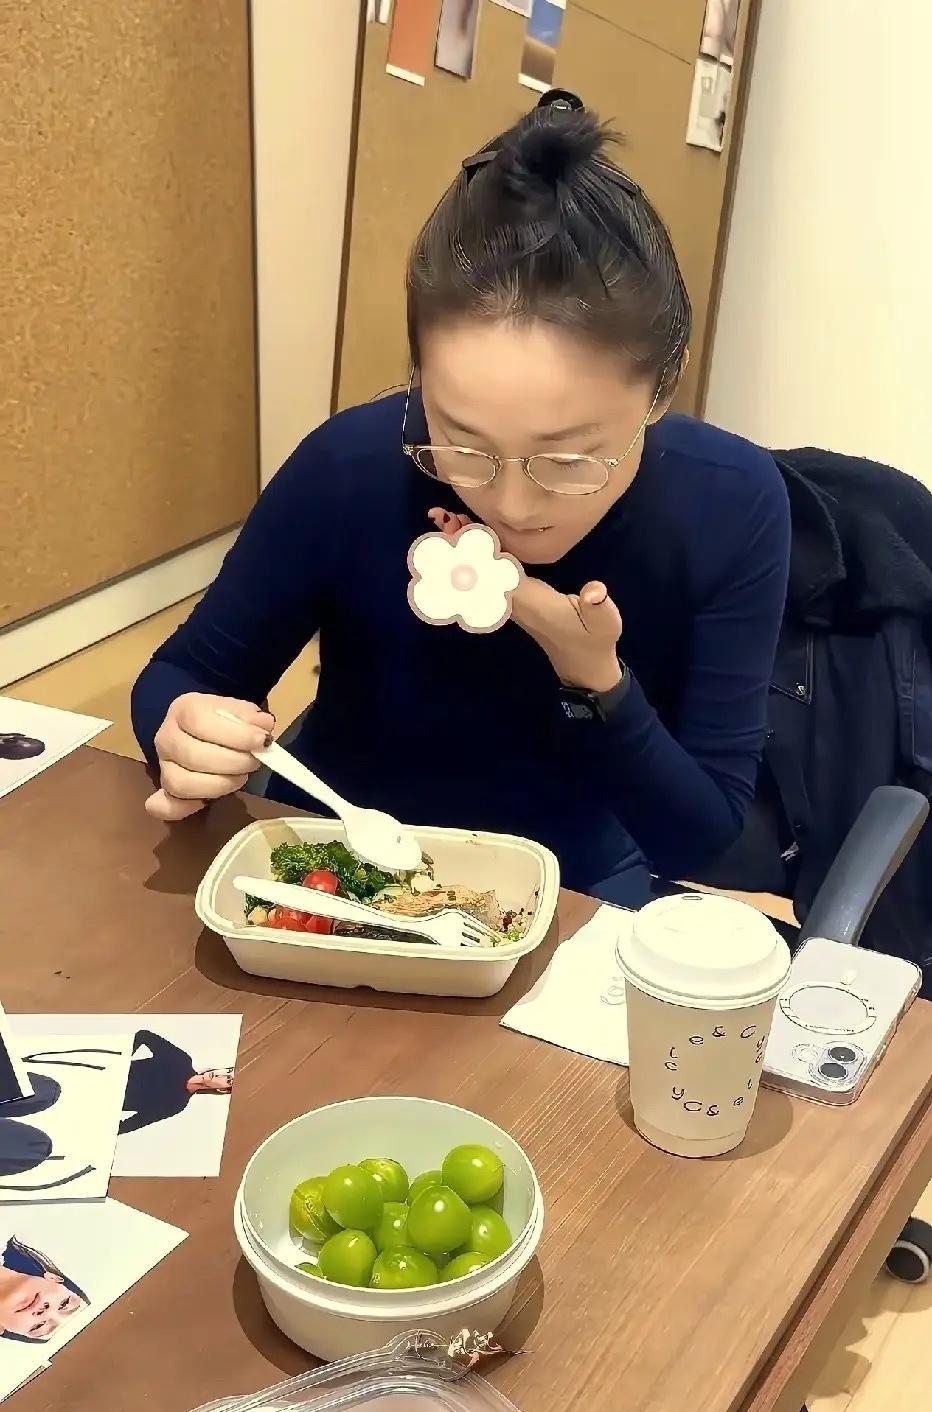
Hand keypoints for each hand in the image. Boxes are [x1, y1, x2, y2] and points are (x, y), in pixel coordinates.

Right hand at [145, 694, 274, 821]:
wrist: (206, 731)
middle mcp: (166, 737)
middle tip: (253, 762)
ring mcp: (163, 766)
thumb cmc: (224, 721)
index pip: (201, 722)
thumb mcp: (240, 711)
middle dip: (232, 762)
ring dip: (218, 785)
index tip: (261, 741)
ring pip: (181, 784)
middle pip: (193, 755)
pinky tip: (205, 803)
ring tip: (239, 777)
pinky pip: (165, 806)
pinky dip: (185, 808)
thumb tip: (263, 724)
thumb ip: (252, 717)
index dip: (234, 735)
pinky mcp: (163, 790)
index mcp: (183, 709)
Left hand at [426, 508, 622, 688]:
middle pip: (479, 570)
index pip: (497, 572)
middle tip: (440, 516)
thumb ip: (599, 606)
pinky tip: (467, 535)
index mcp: (530, 600)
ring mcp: (511, 599)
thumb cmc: (594, 640)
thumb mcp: (605, 623)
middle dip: (460, 545)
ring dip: (463, 547)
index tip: (460, 530)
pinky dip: (475, 554)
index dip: (479, 552)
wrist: (583, 663)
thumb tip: (594, 592)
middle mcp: (513, 600)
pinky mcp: (514, 597)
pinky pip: (488, 572)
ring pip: (480, 571)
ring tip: (444, 519)